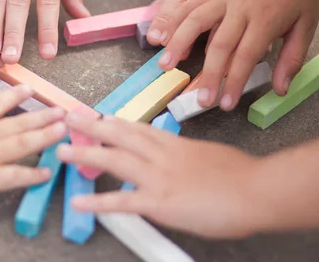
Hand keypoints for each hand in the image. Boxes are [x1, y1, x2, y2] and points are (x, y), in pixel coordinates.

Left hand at [56, 113, 262, 237]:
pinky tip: (80, 202)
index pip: (138, 129)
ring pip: (114, 160)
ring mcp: (159, 177)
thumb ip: (190, 156)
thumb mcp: (211, 155)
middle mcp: (162, 156)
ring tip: (61, 151)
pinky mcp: (160, 202)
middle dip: (91, 126)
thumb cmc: (242, 175)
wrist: (258, 190)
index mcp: (175, 144)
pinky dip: (98, 202)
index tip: (99, 116)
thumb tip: (183, 159)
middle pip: (120, 135)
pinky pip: (123, 201)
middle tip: (69, 118)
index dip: (115, 122)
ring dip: (85, 153)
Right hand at [158, 0, 318, 110]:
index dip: (234, 82)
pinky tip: (164, 35)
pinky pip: (191, 4)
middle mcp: (242, 7)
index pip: (246, 56)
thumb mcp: (308, 25)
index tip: (226, 104)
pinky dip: (174, 20)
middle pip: (220, 45)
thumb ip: (292, 59)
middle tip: (200, 101)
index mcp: (267, 19)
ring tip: (165, 66)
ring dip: (178, 44)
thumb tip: (280, 91)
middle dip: (209, 75)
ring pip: (195, 21)